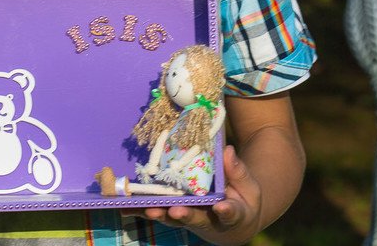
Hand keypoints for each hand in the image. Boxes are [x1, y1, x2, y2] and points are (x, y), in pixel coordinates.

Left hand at [132, 145, 261, 245]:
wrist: (233, 225)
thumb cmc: (244, 202)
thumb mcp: (250, 187)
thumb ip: (238, 171)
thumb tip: (228, 150)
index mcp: (233, 215)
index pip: (230, 213)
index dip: (226, 211)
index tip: (222, 207)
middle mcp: (209, 221)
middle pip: (196, 220)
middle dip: (184, 215)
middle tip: (176, 211)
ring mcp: (190, 220)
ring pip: (174, 219)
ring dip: (161, 215)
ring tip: (149, 209)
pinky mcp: (176, 217)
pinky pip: (160, 214)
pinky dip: (144, 213)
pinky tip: (126, 210)